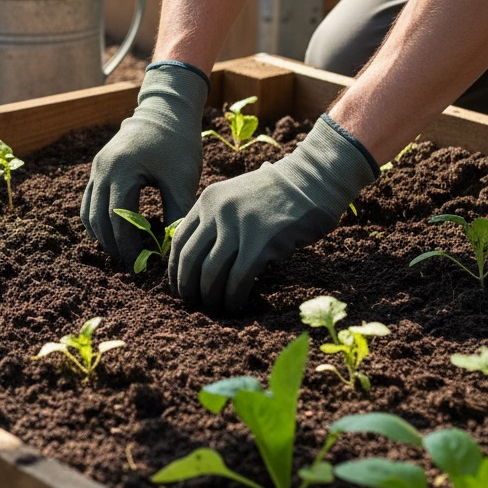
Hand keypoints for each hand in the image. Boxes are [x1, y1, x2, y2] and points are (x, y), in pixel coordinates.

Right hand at [81, 63, 208, 266]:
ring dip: (101, 234)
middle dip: (112, 244)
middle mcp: (103, 169)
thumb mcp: (181, 178)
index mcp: (122, 170)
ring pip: (88, 211)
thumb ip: (176, 212)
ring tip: (120, 252)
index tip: (140, 262)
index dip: (127, 244)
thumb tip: (173, 247)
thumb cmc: (178, 143)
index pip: (117, 218)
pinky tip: (110, 233)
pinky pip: (88, 200)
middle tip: (130, 263)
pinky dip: (95, 220)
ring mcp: (97, 168)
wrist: (164, 111)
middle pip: (98, 218)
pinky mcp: (98, 168)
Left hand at [170, 114, 377, 311]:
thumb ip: (216, 219)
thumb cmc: (276, 193)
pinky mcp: (261, 242)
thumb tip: (199, 257)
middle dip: (187, 286)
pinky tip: (235, 304)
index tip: (177, 286)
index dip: (175, 268)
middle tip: (191, 303)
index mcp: (208, 201)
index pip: (179, 240)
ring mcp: (238, 226)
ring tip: (214, 308)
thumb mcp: (235, 195)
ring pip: (211, 272)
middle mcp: (217, 212)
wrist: (312, 180)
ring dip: (210, 295)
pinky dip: (233, 295)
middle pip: (190, 258)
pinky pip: (238, 278)